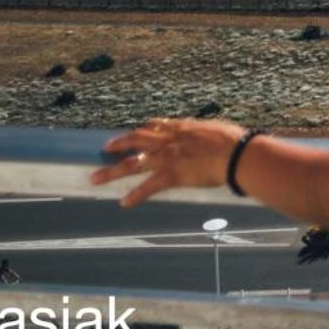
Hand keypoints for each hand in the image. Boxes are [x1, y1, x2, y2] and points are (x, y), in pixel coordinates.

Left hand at [90, 118, 247, 207]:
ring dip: (112, 171)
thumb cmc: (232, 140)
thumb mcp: (215, 129)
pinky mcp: (170, 175)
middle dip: (118, 144)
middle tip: (105, 148)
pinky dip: (134, 196)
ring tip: (95, 178)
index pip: (154, 126)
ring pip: (131, 164)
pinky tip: (123, 202)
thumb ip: (205, 133)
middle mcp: (166, 140)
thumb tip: (210, 135)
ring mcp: (165, 158)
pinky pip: (147, 187)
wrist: (233, 152)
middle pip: (135, 141)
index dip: (142, 130)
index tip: (135, 132)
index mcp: (179, 127)